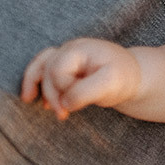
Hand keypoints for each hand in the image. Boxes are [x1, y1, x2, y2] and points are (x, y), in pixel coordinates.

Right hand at [20, 37, 141, 119]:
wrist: (132, 77)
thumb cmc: (123, 78)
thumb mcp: (110, 84)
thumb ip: (86, 92)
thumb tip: (64, 103)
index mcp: (81, 49)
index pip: (58, 70)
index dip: (63, 88)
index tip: (77, 101)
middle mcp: (70, 48)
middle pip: (47, 70)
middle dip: (52, 94)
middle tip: (63, 115)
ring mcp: (66, 55)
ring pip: (39, 65)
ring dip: (34, 84)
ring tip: (31, 101)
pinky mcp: (66, 65)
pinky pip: (42, 69)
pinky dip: (35, 82)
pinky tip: (32, 99)